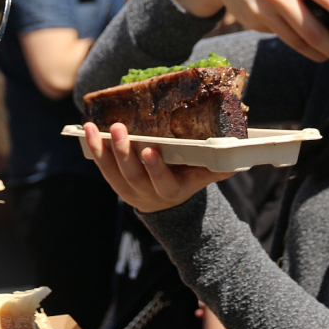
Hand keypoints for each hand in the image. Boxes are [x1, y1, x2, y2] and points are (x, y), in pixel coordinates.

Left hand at [83, 122, 235, 212]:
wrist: (166, 201)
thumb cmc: (188, 178)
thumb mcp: (203, 176)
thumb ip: (218, 167)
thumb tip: (241, 157)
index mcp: (172, 191)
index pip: (162, 182)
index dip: (155, 168)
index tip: (149, 150)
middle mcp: (147, 194)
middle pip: (132, 175)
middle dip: (124, 152)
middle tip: (119, 129)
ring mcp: (128, 190)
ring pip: (113, 172)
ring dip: (103, 149)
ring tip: (95, 127)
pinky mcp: (115, 182)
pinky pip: (102, 167)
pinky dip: (94, 149)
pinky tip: (88, 131)